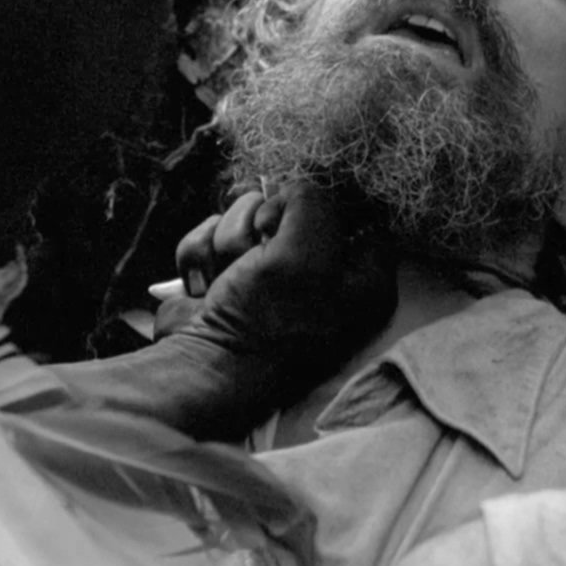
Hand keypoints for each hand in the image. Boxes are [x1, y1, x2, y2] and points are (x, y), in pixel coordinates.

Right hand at [169, 185, 397, 378]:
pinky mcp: (227, 278)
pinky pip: (212, 236)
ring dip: (228, 241)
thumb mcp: (306, 251)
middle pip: (293, 207)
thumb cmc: (266, 320)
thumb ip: (312, 202)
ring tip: (229, 277)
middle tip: (261, 252)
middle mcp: (322, 277)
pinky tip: (204, 285)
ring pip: (246, 217)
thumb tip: (289, 194)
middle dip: (263, 222)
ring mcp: (270, 277)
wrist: (202, 370)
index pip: (360, 213)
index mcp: (364, 279)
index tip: (301, 215)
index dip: (325, 204)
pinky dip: (201, 255)